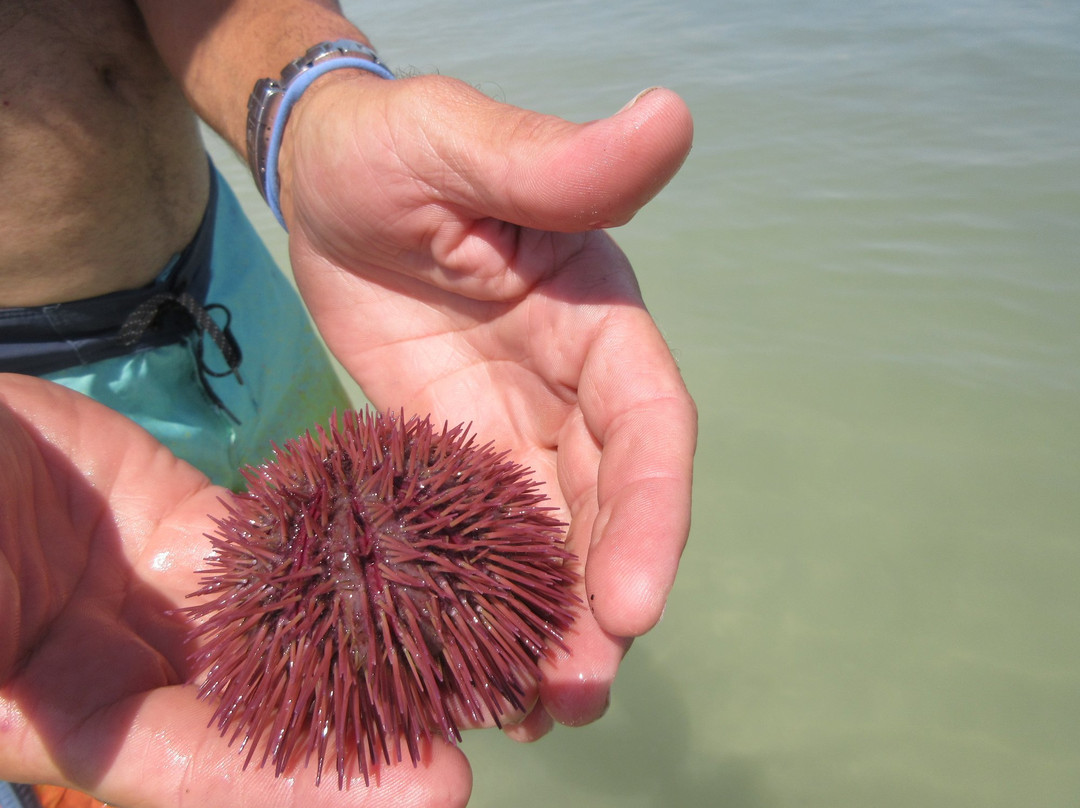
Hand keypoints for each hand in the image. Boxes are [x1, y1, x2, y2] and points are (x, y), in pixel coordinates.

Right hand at [0, 374, 472, 806]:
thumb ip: (58, 713)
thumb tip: (102, 755)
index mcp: (66, 728)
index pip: (205, 772)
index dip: (312, 786)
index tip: (433, 787)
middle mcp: (132, 678)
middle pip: (273, 711)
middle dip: (378, 716)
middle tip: (493, 709)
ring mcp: (166, 598)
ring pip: (291, 624)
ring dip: (382, 630)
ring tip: (487, 631)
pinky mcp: (188, 524)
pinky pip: (276, 538)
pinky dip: (342, 541)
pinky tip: (420, 542)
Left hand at [280, 75, 696, 735]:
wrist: (318, 180)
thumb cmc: (390, 146)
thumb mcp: (460, 141)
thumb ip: (555, 161)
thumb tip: (670, 118)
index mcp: (594, 315)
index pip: (646, 424)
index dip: (650, 512)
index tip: (636, 603)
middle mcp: (568, 384)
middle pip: (607, 506)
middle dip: (603, 599)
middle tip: (577, 694)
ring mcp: (510, 428)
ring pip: (551, 540)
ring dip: (552, 623)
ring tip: (536, 711)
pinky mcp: (449, 457)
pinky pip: (477, 541)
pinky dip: (485, 604)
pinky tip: (473, 670)